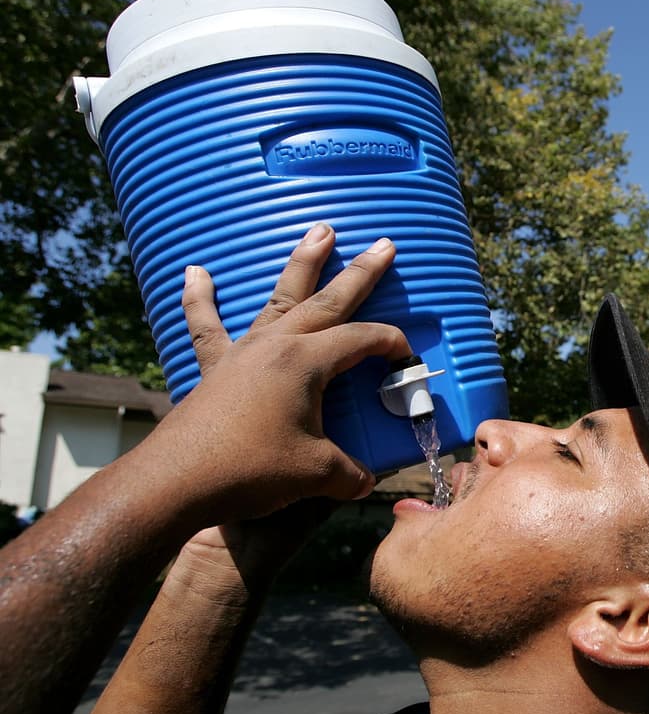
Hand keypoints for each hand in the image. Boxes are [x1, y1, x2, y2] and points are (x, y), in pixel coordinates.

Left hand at [149, 224, 411, 527]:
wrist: (177, 482)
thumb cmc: (251, 471)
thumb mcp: (316, 475)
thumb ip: (349, 474)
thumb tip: (365, 481)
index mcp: (307, 362)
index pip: (361, 340)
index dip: (390, 344)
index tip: (408, 357)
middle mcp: (276, 345)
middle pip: (327, 301)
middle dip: (360, 273)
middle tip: (383, 244)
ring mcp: (242, 351)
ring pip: (279, 298)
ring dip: (301, 264)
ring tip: (318, 231)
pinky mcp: (214, 368)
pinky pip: (207, 326)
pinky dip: (200, 298)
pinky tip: (194, 272)